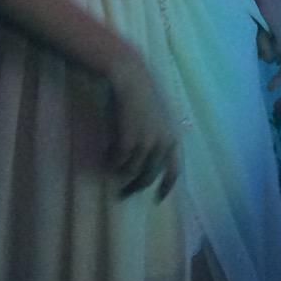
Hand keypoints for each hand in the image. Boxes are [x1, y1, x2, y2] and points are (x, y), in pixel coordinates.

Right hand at [102, 48, 181, 199]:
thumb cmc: (142, 96)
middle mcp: (163, 145)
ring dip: (118, 170)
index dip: (166, 186)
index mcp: (173, 139)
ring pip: (130, 170)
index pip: (174, 171)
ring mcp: (146, 144)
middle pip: (148, 176)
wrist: (131, 80)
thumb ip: (158, 140)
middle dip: (134, 187)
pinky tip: (105, 153)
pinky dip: (110, 161)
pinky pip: (117, 162)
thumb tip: (149, 163)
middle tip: (122, 194)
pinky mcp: (129, 142)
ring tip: (109, 163)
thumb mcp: (159, 120)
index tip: (158, 199)